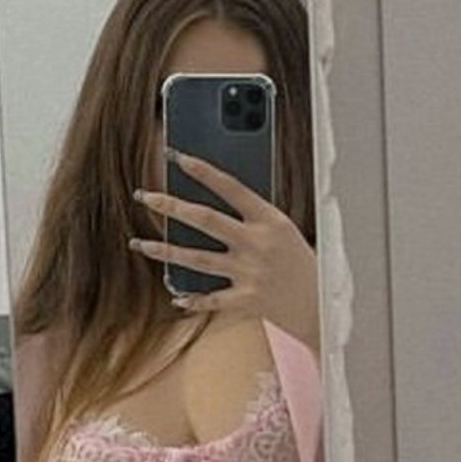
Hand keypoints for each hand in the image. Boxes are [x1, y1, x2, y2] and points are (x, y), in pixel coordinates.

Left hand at [129, 150, 319, 355]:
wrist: (320, 304)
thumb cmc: (300, 262)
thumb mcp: (284, 230)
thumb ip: (254, 215)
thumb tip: (217, 198)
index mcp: (269, 220)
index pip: (231, 188)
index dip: (203, 171)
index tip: (176, 156)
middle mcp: (257, 244)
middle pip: (206, 220)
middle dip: (172, 206)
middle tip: (145, 195)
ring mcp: (249, 274)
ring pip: (198, 259)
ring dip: (166, 251)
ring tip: (140, 244)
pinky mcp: (246, 301)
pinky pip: (211, 299)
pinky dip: (192, 300)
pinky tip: (174, 296)